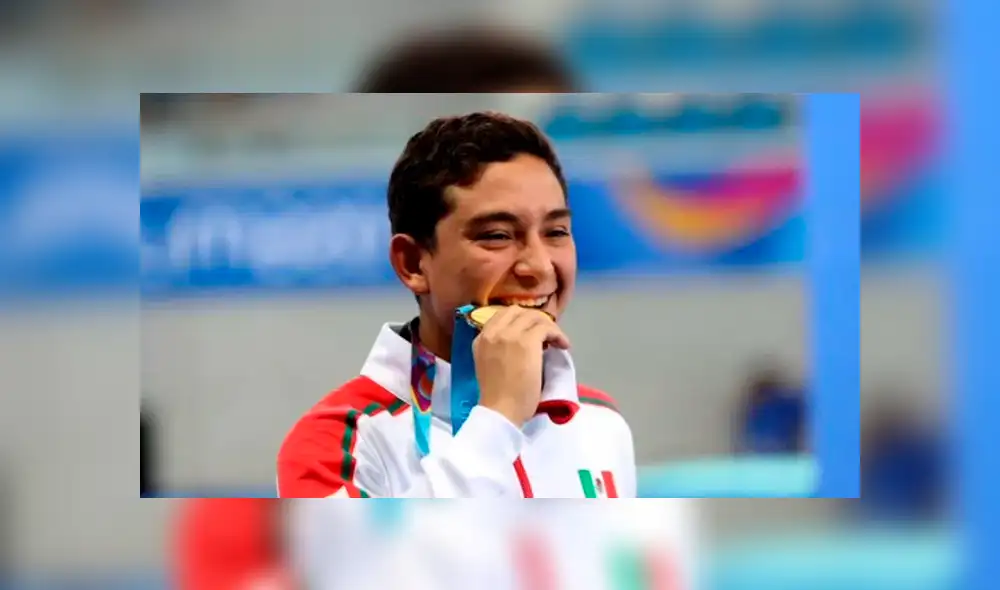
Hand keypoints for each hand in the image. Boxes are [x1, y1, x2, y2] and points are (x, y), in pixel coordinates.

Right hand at [472, 306, 570, 426]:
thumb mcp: (487, 364)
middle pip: (518, 312)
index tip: (531, 330)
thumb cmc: (496, 396)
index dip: (520, 320)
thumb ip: (496, 348)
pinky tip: (563, 345)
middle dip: (535, 320)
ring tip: (557, 341)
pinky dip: (557, 334)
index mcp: (481, 338)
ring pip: (535, 318)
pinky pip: (546, 328)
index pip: (502, 315)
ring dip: (549, 327)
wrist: (500, 410)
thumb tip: (518, 341)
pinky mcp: (527, 341)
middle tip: (545, 334)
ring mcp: (510, 335)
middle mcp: (493, 332)